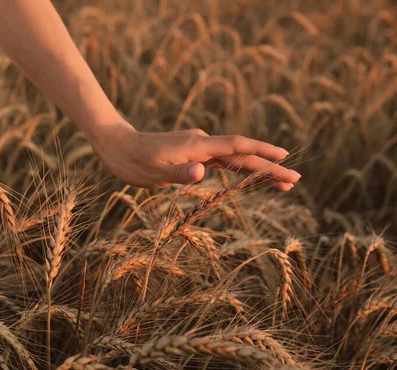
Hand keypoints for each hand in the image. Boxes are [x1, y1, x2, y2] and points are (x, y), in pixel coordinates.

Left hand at [89, 126, 300, 189]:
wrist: (117, 145)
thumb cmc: (132, 161)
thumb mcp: (152, 172)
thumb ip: (178, 173)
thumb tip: (201, 173)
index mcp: (196, 146)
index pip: (236, 147)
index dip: (261, 152)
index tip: (284, 158)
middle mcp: (201, 144)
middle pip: (242, 155)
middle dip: (268, 167)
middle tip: (295, 181)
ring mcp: (198, 148)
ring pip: (235, 159)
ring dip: (257, 170)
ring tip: (282, 184)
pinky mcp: (193, 154)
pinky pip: (223, 162)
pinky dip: (239, 170)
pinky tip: (249, 177)